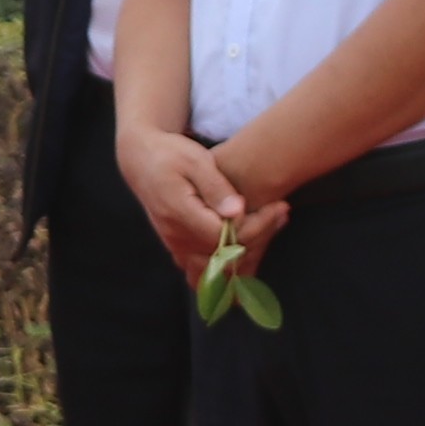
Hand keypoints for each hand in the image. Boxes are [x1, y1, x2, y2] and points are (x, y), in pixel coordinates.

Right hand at [122, 120, 274, 280]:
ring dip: (248, 257)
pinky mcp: (178, 248)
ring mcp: (176, 246)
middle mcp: (176, 236)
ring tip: (271, 229)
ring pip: (216, 270)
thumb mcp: (195, 160)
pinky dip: (230, 267)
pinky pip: (204, 271)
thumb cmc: (170, 154)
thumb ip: (216, 187)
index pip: (227, 236)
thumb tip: (237, 212)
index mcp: (180, 214)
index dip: (258, 226)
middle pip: (226, 256)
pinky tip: (251, 249)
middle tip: (283, 214)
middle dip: (260, 238)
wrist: (141, 160)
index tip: (280, 207)